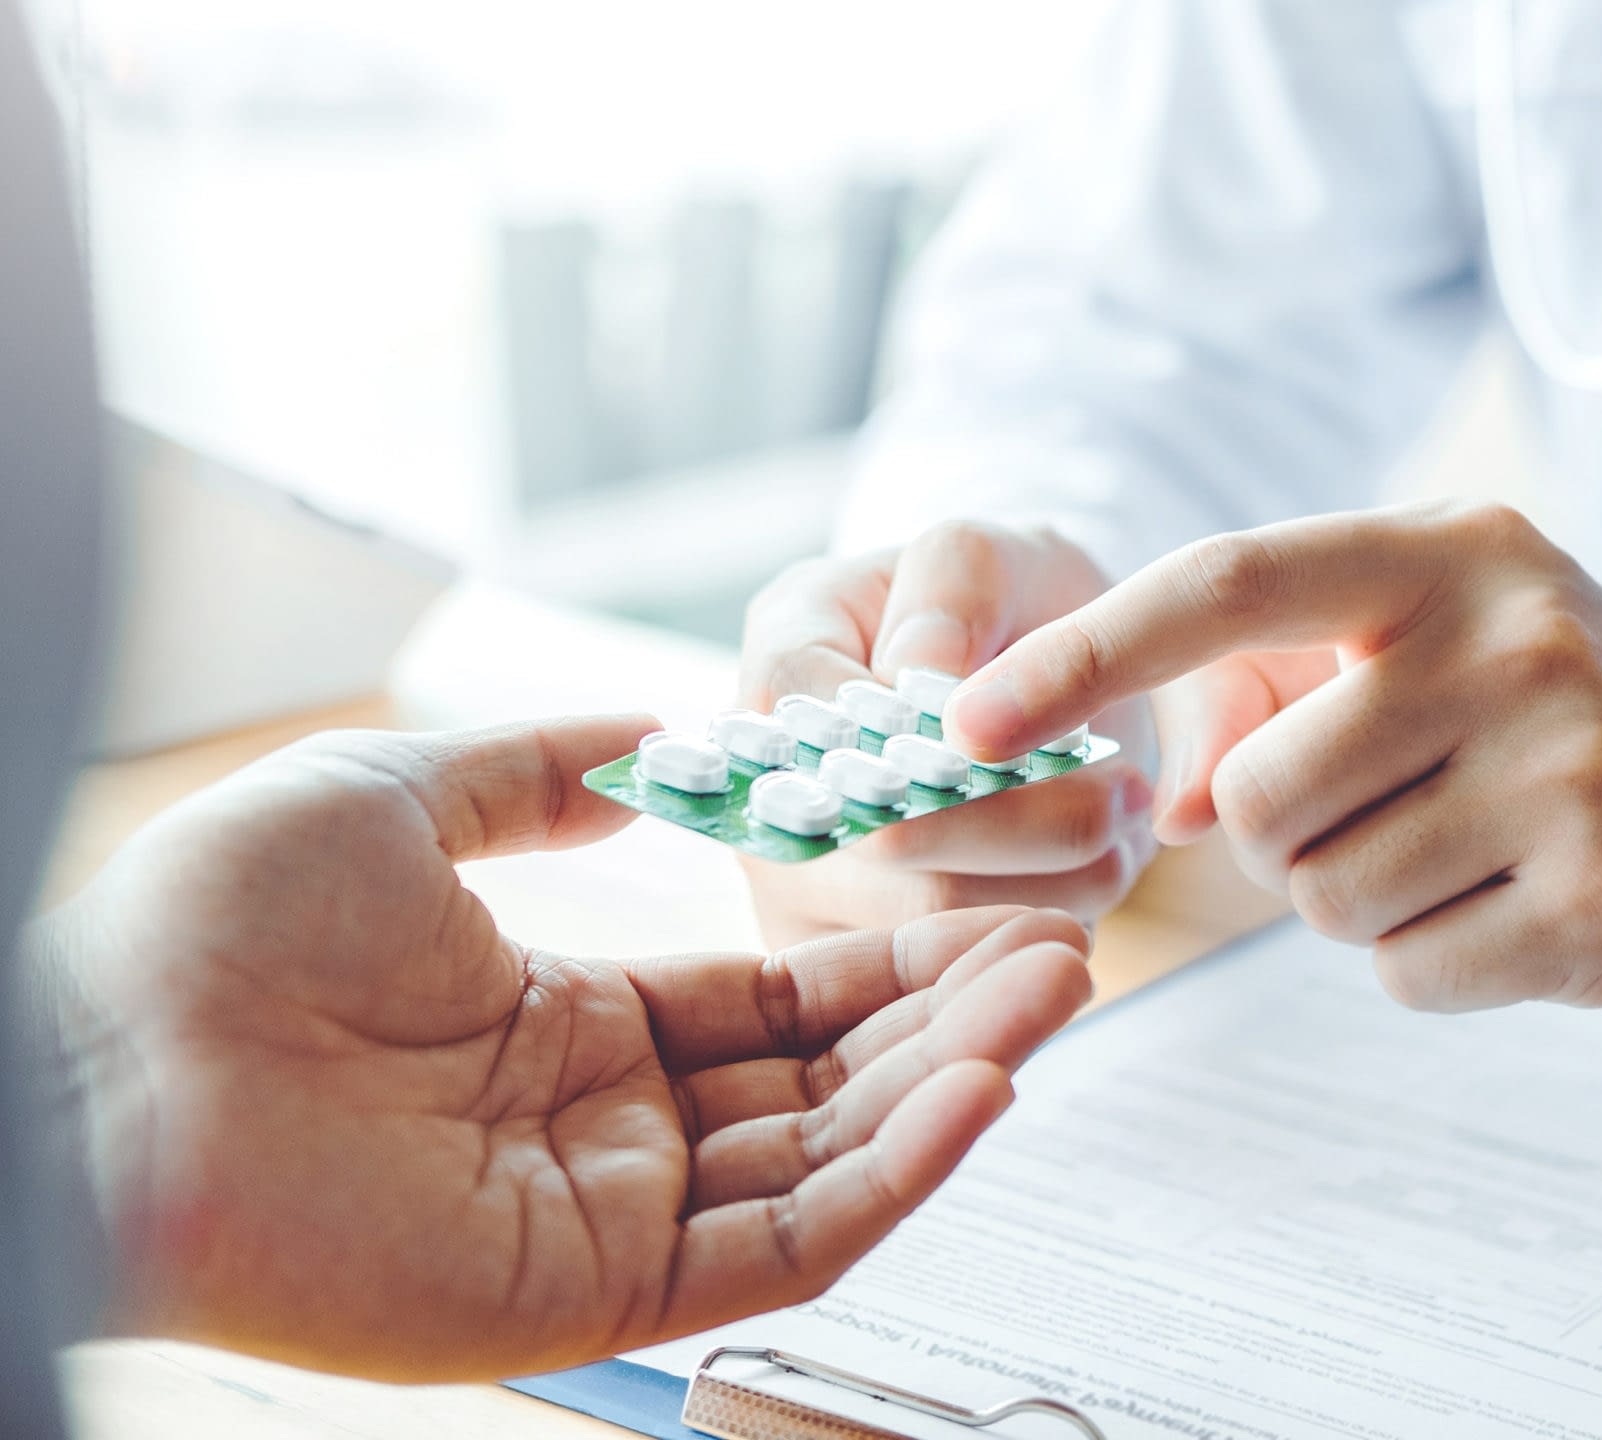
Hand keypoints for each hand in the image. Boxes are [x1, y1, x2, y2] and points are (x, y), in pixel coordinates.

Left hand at [30, 716, 1093, 1380]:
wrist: (96, 1060)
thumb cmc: (211, 928)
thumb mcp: (398, 798)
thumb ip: (540, 770)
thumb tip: (657, 735)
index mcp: (569, 1024)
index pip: (776, 1002)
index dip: (888, 960)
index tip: (989, 908)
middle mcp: (605, 1128)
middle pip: (828, 1082)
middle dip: (950, 1018)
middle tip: (1065, 950)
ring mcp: (605, 1216)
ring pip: (828, 1161)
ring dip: (950, 1084)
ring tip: (1053, 996)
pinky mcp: (592, 1295)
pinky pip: (781, 1243)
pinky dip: (892, 1178)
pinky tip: (976, 1094)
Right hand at [737, 522, 1156, 943]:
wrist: (1036, 678)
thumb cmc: (1002, 604)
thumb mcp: (987, 553)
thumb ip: (951, 588)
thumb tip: (918, 675)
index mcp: (780, 667)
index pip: (814, 710)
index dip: (919, 734)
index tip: (1017, 734)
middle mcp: (770, 791)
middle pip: (884, 843)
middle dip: (1015, 822)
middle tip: (1119, 794)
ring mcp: (813, 890)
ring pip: (938, 918)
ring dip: (1052, 877)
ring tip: (1120, 824)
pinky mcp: (874, 958)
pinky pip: (966, 966)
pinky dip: (1050, 921)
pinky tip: (1095, 874)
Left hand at [940, 502, 1601, 1051]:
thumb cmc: (1579, 727)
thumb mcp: (1446, 653)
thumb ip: (1288, 694)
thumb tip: (1156, 802)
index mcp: (1459, 550)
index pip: (1230, 581)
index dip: (1084, 654)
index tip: (964, 721)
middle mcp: (1518, 637)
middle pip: (1260, 797)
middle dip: (1286, 841)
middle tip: (1396, 818)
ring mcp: (1572, 768)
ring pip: (1323, 899)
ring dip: (1366, 905)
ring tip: (1477, 856)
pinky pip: (1405, 975)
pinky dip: (1437, 967)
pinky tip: (1525, 913)